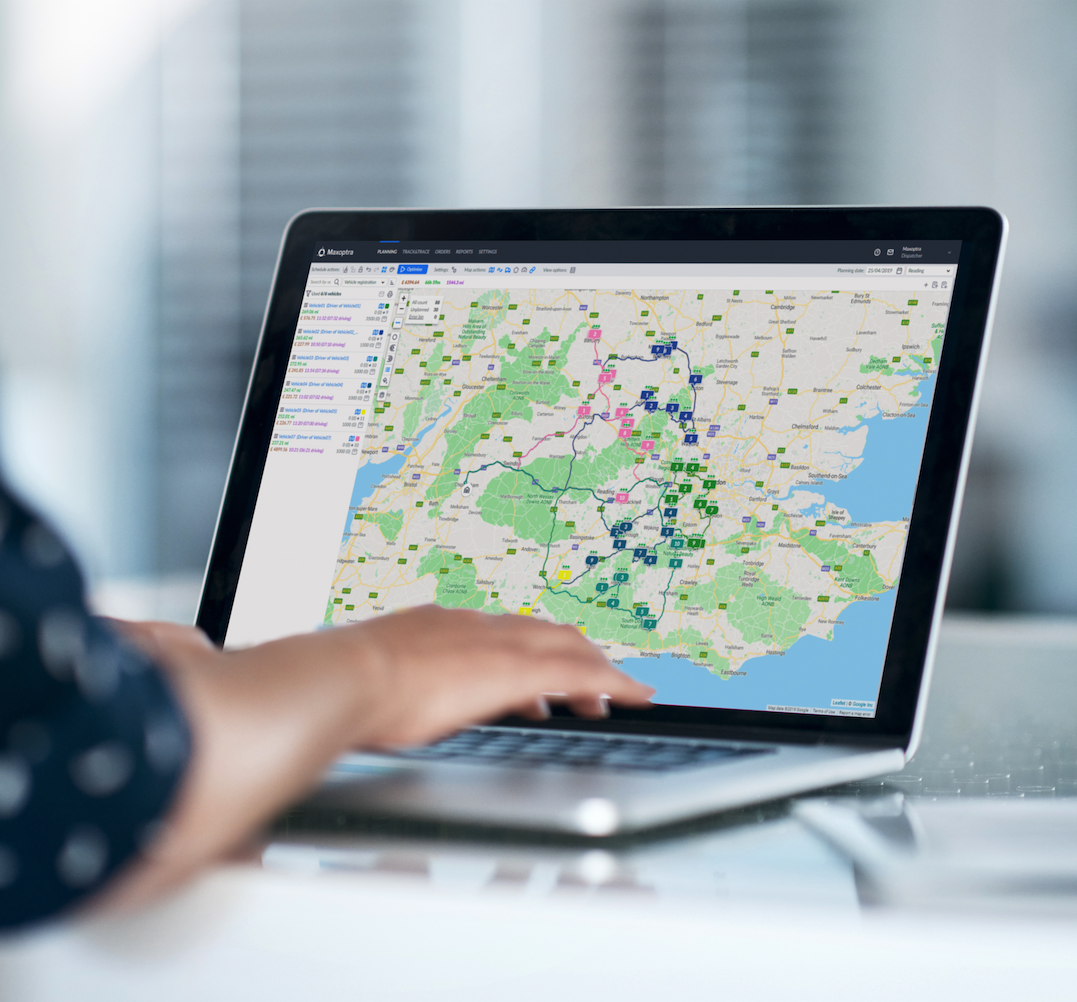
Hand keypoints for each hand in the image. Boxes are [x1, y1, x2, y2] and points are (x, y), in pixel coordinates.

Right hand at [104, 608, 652, 905]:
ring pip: (567, 648)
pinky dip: (607, 682)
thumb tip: (345, 704)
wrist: (338, 680)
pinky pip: (579, 673)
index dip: (526, 648)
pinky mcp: (513, 670)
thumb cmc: (337, 686)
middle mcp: (472, 627)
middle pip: (541, 632)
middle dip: (572, 654)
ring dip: (595, 670)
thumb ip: (371, 688)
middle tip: (596, 679)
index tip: (541, 671)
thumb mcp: (362, 682)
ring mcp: (494, 645)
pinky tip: (625, 697)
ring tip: (616, 693)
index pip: (499, 633)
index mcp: (438, 626)